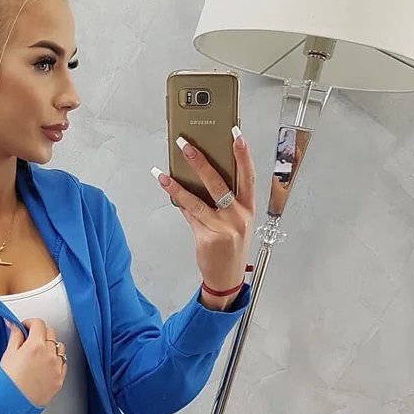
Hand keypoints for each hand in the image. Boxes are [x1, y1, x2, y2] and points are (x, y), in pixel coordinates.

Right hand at [0, 318, 65, 408]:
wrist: (13, 405)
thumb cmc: (8, 383)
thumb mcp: (8, 355)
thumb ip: (14, 336)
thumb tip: (14, 325)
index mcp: (36, 346)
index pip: (39, 324)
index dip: (30, 323)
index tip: (25, 327)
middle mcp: (49, 355)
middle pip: (50, 333)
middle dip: (40, 333)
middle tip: (29, 339)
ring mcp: (56, 368)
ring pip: (59, 347)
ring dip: (50, 346)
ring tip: (38, 353)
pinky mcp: (59, 379)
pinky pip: (63, 363)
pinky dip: (56, 360)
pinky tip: (45, 364)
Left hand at [153, 130, 256, 298]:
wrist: (227, 278)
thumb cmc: (232, 248)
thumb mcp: (237, 223)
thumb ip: (225, 201)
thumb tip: (202, 175)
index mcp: (248, 209)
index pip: (248, 176)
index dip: (243, 155)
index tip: (235, 135)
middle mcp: (237, 217)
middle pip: (218, 183)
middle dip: (200, 162)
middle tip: (186, 146)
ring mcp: (221, 228)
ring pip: (197, 200)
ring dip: (179, 183)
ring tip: (165, 170)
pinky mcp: (206, 237)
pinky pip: (189, 215)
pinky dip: (178, 200)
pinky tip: (168, 187)